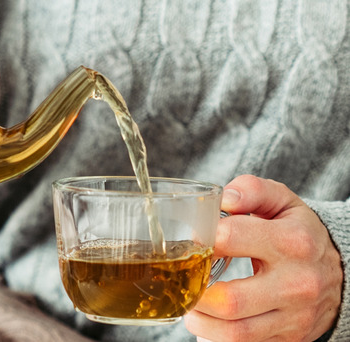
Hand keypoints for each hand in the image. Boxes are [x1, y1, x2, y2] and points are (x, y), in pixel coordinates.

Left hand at [184, 175, 341, 340]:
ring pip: (234, 331)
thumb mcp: (281, 202)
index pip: (231, 238)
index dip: (201, 239)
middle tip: (184, 280)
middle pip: (230, 299)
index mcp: (292, 241)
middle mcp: (297, 282)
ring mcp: (294, 316)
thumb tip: (224, 198)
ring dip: (199, 320)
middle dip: (195, 292)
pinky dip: (216, 335)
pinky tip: (206, 320)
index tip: (192, 241)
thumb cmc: (297, 233)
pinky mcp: (289, 338)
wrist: (337, 274)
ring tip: (190, 303)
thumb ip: (252, 190)